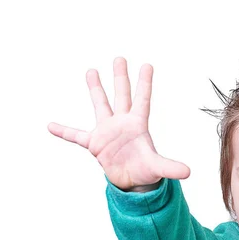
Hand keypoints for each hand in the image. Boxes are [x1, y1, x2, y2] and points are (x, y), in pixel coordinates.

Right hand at [47, 57, 190, 190]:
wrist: (132, 181)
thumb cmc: (146, 171)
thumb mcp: (158, 168)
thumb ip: (170, 168)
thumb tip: (188, 173)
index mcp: (138, 125)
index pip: (142, 100)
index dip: (144, 83)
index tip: (147, 65)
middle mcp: (122, 123)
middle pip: (122, 95)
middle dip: (120, 77)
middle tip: (120, 58)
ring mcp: (107, 131)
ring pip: (100, 105)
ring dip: (96, 89)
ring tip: (91, 70)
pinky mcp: (95, 144)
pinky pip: (76, 136)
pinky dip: (64, 131)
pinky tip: (50, 125)